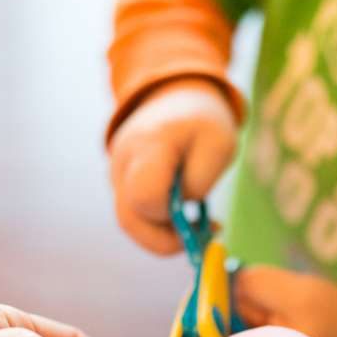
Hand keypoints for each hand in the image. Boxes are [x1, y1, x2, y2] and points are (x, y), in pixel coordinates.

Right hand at [110, 77, 237, 254]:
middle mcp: (123, 163)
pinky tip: (184, 218)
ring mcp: (116, 176)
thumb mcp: (220, 144)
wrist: (174, 97)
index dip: (171, 217)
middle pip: (129, 220)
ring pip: (130, 224)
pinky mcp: (120, 186)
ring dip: (163, 236)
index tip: (197, 213)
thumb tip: (181, 216)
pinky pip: (134, 217)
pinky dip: (159, 226)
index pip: (146, 197)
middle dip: (166, 239)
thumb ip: (201, 181)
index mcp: (149, 145)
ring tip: (196, 226)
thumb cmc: (202, 121)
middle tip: (201, 235)